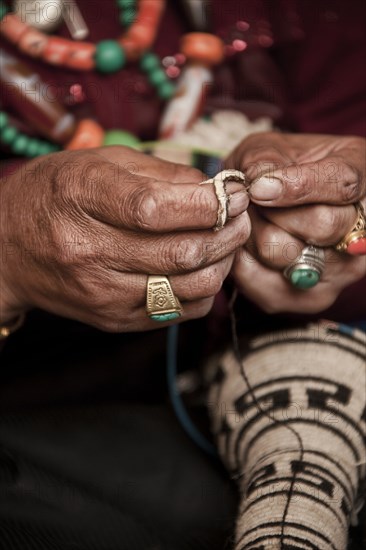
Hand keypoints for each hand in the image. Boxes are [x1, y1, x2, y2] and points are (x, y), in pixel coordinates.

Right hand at [0, 147, 249, 330]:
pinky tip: (204, 266)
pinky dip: (205, 289)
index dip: (208, 203)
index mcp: (81, 199)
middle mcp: (88, 252)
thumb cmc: (56, 195)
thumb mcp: (98, 163)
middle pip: (181, 252)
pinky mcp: (114, 319)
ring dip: (223, 262)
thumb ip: (161, 173)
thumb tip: (218, 188)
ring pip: (189, 287)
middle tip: (241, 214)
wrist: (9, 249)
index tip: (236, 192)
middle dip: (228, 231)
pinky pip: (179, 312)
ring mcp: (101, 293)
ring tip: (226, 240)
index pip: (155, 209)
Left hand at [226, 132, 365, 312]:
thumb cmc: (271, 169)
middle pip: (320, 224)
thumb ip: (264, 160)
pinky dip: (243, 263)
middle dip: (271, 212)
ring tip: (247, 221)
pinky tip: (242, 246)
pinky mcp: (313, 298)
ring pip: (287, 255)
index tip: (259, 187)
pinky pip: (266, 284)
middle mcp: (362, 229)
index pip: (343, 183)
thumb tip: (258, 183)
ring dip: (253, 235)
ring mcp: (342, 269)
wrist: (266, 202)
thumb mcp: (267, 148)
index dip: (299, 186)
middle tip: (249, 201)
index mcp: (361, 175)